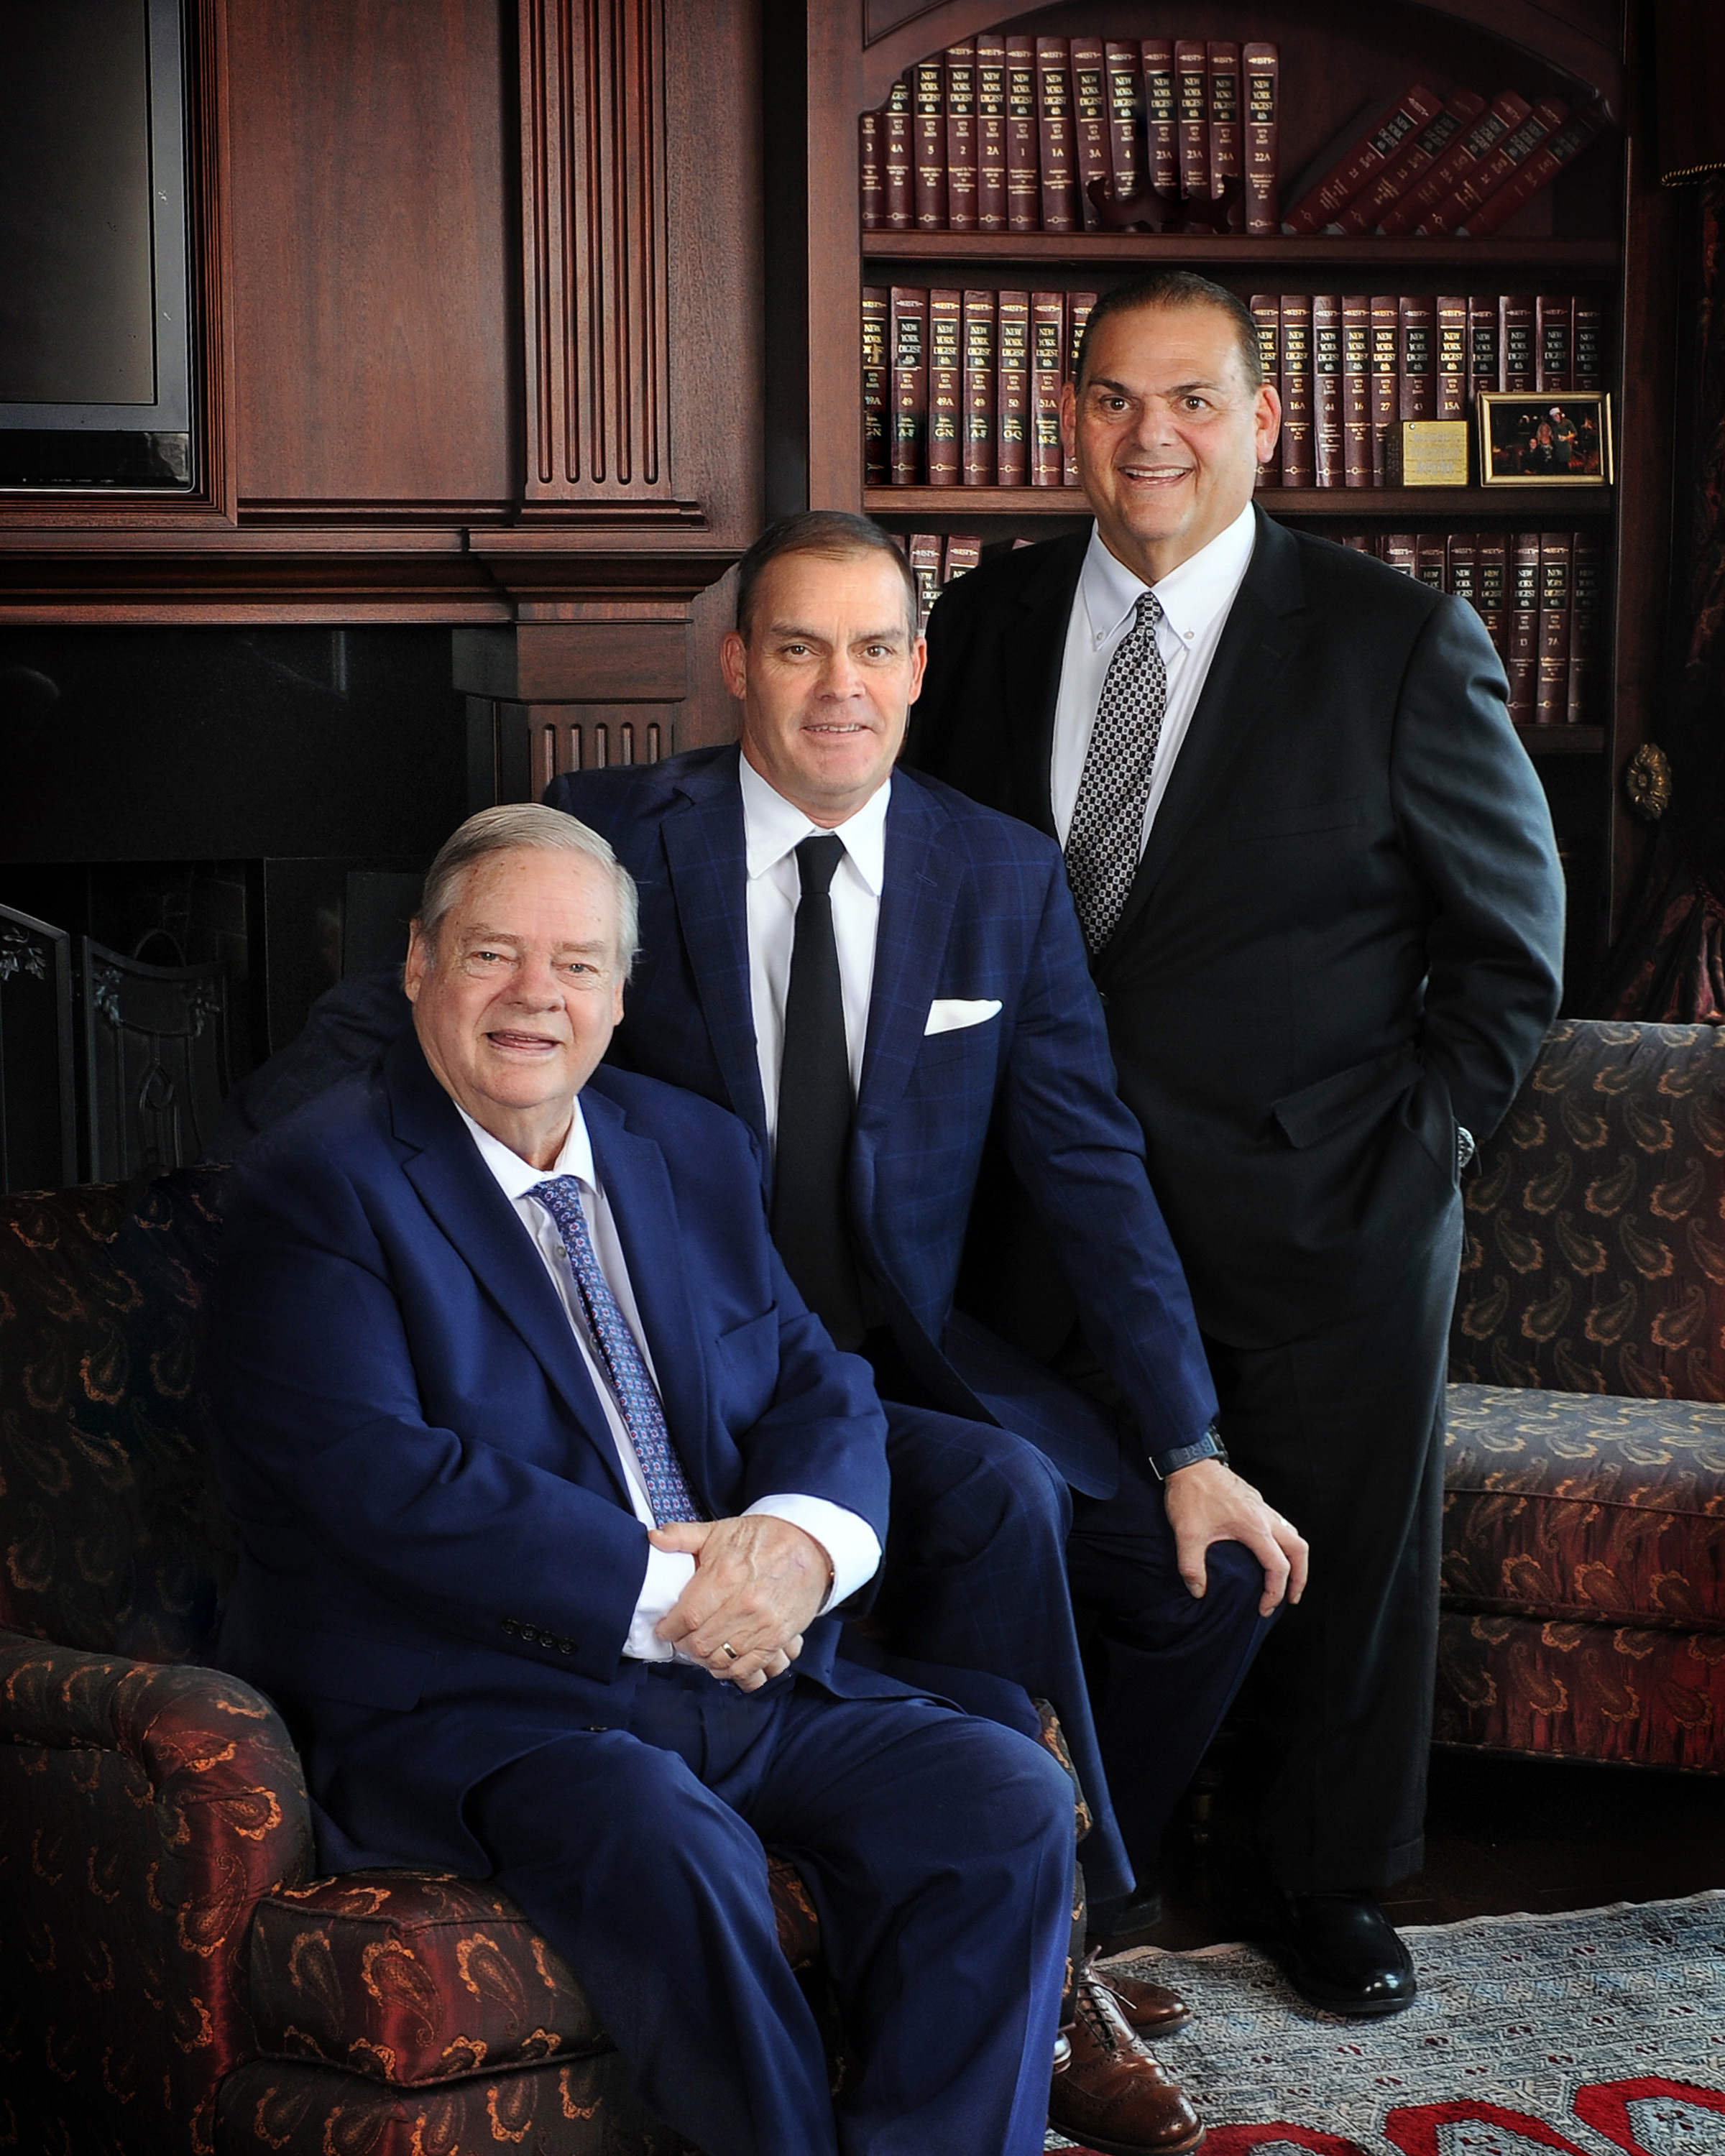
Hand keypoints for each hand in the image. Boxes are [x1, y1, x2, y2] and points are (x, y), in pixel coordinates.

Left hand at [651, 1516, 828, 1690]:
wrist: (809, 1547)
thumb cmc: (762, 1539)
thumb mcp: (720, 1530)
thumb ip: (683, 1535)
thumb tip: (654, 1538)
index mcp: (725, 1575)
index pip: (687, 1616)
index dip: (669, 1628)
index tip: (664, 1628)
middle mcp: (745, 1603)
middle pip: (700, 1643)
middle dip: (683, 1645)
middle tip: (680, 1638)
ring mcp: (763, 1624)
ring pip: (721, 1660)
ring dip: (703, 1660)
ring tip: (698, 1649)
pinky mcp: (778, 1638)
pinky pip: (747, 1669)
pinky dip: (729, 1672)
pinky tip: (720, 1661)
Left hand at [1162, 1458, 1308, 1616]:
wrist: (1188, 1461)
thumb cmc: (1190, 1494)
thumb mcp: (1186, 1534)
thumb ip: (1192, 1567)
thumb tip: (1198, 1591)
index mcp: (1254, 1527)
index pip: (1278, 1567)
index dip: (1275, 1593)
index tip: (1263, 1608)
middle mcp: (1265, 1516)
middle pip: (1299, 1550)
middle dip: (1300, 1578)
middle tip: (1291, 1598)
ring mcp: (1262, 1507)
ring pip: (1293, 1535)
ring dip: (1294, 1559)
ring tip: (1286, 1578)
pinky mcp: (1255, 1501)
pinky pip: (1280, 1524)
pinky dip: (1282, 1543)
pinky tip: (1268, 1551)